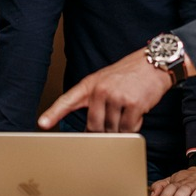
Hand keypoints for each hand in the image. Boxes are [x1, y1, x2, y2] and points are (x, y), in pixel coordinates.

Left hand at [38, 49, 173, 132]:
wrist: (153, 64)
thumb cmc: (128, 75)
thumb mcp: (105, 81)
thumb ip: (94, 102)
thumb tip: (90, 130)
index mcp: (90, 84)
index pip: (67, 100)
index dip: (53, 113)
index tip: (42, 123)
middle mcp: (100, 90)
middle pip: (94, 126)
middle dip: (104, 129)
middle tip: (114, 120)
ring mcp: (116, 97)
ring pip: (112, 130)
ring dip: (121, 128)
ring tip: (127, 111)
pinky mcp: (133, 104)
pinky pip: (128, 129)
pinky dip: (133, 127)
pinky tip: (136, 114)